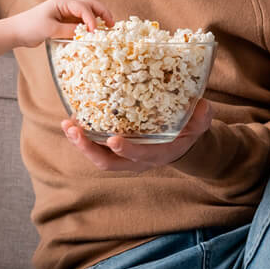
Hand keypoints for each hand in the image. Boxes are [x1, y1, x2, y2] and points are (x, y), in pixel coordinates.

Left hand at [0, 0, 108, 61]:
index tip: (95, 31)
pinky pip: (81, 21)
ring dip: (98, 18)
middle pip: (90, 4)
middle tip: (112, 25)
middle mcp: (66, 5)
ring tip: (107, 28)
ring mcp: (66, 12)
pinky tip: (94, 33)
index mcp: (62, 2)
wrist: (17, 31)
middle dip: (102, 13)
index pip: (83, 7)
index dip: (92, 19)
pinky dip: (89, 25)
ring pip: (87, 11)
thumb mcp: (50, 30)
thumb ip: (68, 31)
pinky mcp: (64, 21)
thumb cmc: (30, 27)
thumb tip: (86, 34)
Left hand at [62, 98, 213, 172]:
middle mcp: (135, 160)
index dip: (126, 150)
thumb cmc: (187, 130)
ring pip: (96, 156)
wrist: (179, 141)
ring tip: (67, 124)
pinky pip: (93, 145)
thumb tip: (203, 105)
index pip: (139, 156)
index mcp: (157, 154)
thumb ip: (201, 117)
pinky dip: (80, 135)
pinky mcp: (112, 149)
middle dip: (88, 149)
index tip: (114, 140)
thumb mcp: (199, 124)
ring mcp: (122, 156)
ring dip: (79, 142)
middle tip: (75, 131)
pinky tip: (71, 119)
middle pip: (107, 163)